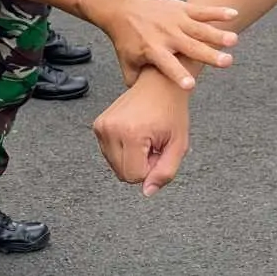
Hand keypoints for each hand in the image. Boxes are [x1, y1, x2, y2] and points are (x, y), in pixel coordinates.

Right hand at [94, 69, 191, 196]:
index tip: (159, 149)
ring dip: (131, 158)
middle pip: (122, 173)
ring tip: (145, 137)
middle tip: (153, 143)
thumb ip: (165, 172)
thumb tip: (147, 191)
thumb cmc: (171, 112)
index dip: (151, 168)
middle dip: (140, 165)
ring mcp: (102, 126)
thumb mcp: (178, 145)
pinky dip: (123, 150)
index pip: (134, 176)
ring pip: (114, 165)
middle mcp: (111, 129)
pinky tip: (135, 133)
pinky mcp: (98, 125)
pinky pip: (109, 153)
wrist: (160, 84)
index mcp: (131, 133)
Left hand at [96, 0, 236, 87]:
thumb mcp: (127, 62)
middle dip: (208, 55)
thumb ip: (136, 82)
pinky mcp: (181, 8)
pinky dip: (217, 12)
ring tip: (234, 40)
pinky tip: (233, 14)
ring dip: (217, 34)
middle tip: (226, 62)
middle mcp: (166, 35)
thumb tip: (143, 104)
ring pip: (199, 28)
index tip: (191, 85)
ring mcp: (175, 20)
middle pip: (190, 47)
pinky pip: (201, 10)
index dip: (178, 75)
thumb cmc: (126, 39)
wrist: (122, 8)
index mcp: (153, 50)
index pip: (167, 65)